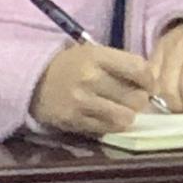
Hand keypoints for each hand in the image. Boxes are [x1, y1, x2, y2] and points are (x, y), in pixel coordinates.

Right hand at [29, 42, 155, 136]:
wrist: (32, 82)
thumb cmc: (70, 66)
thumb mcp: (93, 54)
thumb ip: (120, 64)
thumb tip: (150, 83)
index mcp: (96, 55)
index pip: (138, 69)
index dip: (149, 80)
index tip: (148, 84)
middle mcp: (89, 77)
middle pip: (135, 96)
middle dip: (139, 99)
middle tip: (133, 98)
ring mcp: (81, 101)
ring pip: (125, 116)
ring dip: (127, 115)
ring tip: (120, 109)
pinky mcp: (73, 120)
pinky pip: (107, 129)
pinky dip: (112, 125)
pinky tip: (106, 117)